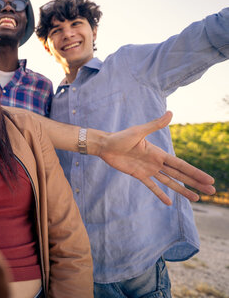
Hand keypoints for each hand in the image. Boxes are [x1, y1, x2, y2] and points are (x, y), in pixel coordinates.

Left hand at [98, 111, 215, 205]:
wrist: (105, 145)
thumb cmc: (120, 137)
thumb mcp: (138, 131)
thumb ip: (155, 124)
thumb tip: (171, 113)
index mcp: (158, 153)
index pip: (181, 165)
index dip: (195, 172)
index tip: (209, 180)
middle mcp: (156, 162)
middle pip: (179, 175)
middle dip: (195, 183)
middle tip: (211, 191)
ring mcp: (148, 170)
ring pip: (169, 182)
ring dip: (182, 190)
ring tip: (196, 199)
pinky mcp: (138, 175)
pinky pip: (152, 186)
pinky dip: (160, 194)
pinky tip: (169, 202)